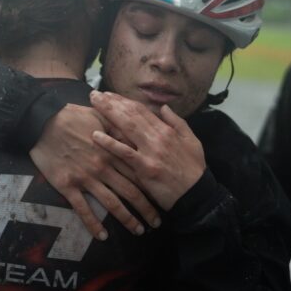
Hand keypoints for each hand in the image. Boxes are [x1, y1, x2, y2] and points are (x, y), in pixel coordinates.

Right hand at [29, 104, 160, 240]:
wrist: (43, 122)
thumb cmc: (73, 116)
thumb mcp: (101, 117)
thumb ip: (120, 129)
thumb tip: (138, 137)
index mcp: (113, 150)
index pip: (138, 172)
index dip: (152, 186)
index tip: (163, 197)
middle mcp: (103, 167)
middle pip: (130, 191)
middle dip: (146, 209)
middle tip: (157, 223)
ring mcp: (86, 178)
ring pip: (112, 203)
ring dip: (127, 219)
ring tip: (138, 231)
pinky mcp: (68, 186)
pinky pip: (83, 209)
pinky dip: (93, 224)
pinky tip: (102, 236)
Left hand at [90, 91, 205, 210]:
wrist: (197, 196)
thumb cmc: (193, 169)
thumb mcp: (192, 141)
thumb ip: (177, 122)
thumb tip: (164, 107)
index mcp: (167, 130)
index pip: (141, 110)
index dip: (124, 101)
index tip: (109, 95)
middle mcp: (157, 137)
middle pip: (131, 115)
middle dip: (111, 102)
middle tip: (95, 94)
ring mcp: (151, 152)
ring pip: (127, 127)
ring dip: (108, 113)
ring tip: (94, 104)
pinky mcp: (145, 168)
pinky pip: (125, 153)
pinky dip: (110, 143)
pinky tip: (95, 135)